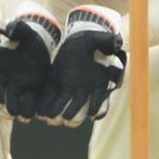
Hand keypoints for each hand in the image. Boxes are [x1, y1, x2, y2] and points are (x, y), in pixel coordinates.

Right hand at [0, 10, 60, 121]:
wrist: (39, 45)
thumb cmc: (26, 38)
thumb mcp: (22, 30)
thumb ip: (16, 28)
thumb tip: (10, 27)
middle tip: (6, 102)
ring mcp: (13, 91)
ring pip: (6, 108)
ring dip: (11, 110)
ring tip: (19, 111)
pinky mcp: (29, 95)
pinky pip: (24, 108)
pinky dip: (27, 109)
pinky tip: (34, 105)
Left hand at [37, 6, 125, 127]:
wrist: (75, 40)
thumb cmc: (90, 41)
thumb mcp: (98, 39)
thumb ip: (108, 42)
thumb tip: (118, 42)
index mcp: (97, 84)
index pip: (100, 103)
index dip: (96, 110)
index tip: (92, 114)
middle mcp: (84, 92)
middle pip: (79, 112)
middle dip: (73, 117)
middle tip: (66, 119)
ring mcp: (69, 91)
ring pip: (65, 110)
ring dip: (58, 116)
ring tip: (51, 118)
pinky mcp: (55, 86)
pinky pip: (51, 100)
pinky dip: (46, 107)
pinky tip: (40, 112)